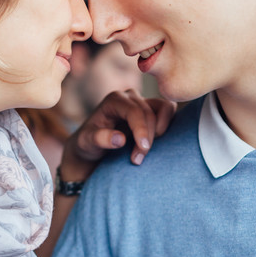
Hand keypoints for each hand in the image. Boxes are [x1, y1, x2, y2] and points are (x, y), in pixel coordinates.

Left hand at [59, 90, 174, 181]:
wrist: (93, 145)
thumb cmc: (88, 143)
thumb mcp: (87, 143)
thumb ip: (100, 139)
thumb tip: (121, 139)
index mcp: (114, 100)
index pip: (135, 111)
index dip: (141, 130)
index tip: (143, 149)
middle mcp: (130, 96)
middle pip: (149, 113)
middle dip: (148, 137)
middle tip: (137, 159)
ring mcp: (143, 101)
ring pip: (164, 108)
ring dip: (162, 128)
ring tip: (147, 147)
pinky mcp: (152, 109)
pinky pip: (168, 110)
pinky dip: (167, 124)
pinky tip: (157, 140)